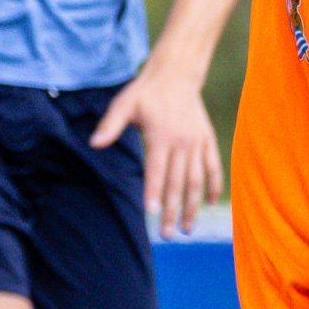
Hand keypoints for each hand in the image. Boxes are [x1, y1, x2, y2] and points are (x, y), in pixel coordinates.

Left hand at [92, 62, 223, 235]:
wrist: (177, 73)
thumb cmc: (146, 91)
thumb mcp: (124, 103)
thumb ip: (110, 125)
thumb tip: (94, 144)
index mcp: (161, 135)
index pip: (157, 170)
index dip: (154, 192)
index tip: (152, 213)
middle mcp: (182, 142)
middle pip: (177, 182)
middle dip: (173, 211)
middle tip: (167, 234)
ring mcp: (197, 142)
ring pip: (196, 180)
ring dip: (193, 206)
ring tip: (187, 228)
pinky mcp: (207, 140)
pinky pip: (213, 167)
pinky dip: (214, 186)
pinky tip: (210, 205)